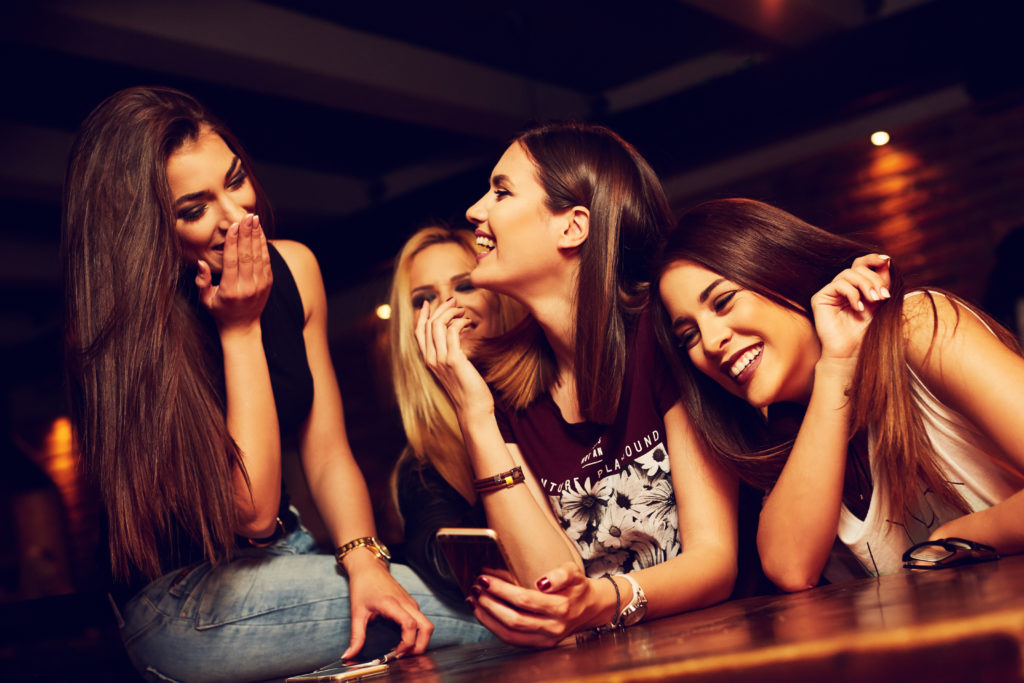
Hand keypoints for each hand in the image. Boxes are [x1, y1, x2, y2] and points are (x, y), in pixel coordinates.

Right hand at [195, 213, 272, 332]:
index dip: (232, 243)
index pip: (232, 262)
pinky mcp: (268, 283)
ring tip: (254, 219)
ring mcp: (260, 285)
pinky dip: (263, 245)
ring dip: (257, 236)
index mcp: (231, 290)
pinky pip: (266, 260)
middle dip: (247, 234)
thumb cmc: (220, 312)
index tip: (232, 226)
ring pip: (259, 256)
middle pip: (247, 255)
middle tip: (246, 216)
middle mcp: (248, 287)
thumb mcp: (206, 300)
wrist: (243, 327)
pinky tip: (260, 232)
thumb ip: (202, 281)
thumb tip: (201, 263)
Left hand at [341, 552, 433, 659]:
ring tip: (404, 651)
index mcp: (393, 604)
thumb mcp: (357, 612)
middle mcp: (406, 603)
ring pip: (426, 625)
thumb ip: (356, 636)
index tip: (396, 653)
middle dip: (420, 646)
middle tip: (405, 657)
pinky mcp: (411, 604)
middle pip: (426, 627)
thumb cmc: (363, 585)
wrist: (369, 567)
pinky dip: (418, 634)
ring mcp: (411, 603)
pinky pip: (421, 621)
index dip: (407, 643)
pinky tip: (403, 641)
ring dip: (420, 641)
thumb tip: (349, 655)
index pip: (410, 626)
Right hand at [414, 297, 493, 415]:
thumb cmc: (467, 390)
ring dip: (451, 312)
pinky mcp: (454, 360)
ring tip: (463, 311)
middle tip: (453, 301)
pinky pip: (452, 332)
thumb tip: (455, 337)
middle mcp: (431, 359)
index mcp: (428, 361)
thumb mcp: (454, 370)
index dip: (421, 316)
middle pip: (429, 325)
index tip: (427, 303)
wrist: (473, 409)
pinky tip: (468, 323)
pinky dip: (460, 322)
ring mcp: (441, 360)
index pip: (419, 333)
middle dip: (440, 308)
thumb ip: (450, 355)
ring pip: (438, 325)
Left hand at [466, 562, 611, 647]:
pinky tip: (483, 614)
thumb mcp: (573, 572)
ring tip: (474, 600)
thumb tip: (542, 583)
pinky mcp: (539, 645)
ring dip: (488, 618)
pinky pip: (512, 640)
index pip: (525, 600)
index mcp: (561, 607)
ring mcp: (546, 639)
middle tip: (476, 588)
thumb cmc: (578, 587)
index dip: (502, 590)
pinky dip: (494, 628)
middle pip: (514, 619)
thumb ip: (560, 575)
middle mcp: (553, 627)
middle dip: (490, 604)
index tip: (485, 579)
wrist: (591, 608)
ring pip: (510, 634)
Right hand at [810, 254, 890, 361]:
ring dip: (865, 285)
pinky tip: (858, 308)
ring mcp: (830, 292)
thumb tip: (886, 261)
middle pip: (857, 268)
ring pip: (848, 274)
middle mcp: (841, 287)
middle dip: (873, 279)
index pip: (861, 265)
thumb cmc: (864, 331)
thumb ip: (881, 284)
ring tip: (874, 301)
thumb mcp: (878, 304)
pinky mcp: (820, 298)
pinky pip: (838, 285)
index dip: (872, 259)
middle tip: (883, 296)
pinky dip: (852, 294)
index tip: (887, 260)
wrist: (851, 352)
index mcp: (854, 287)